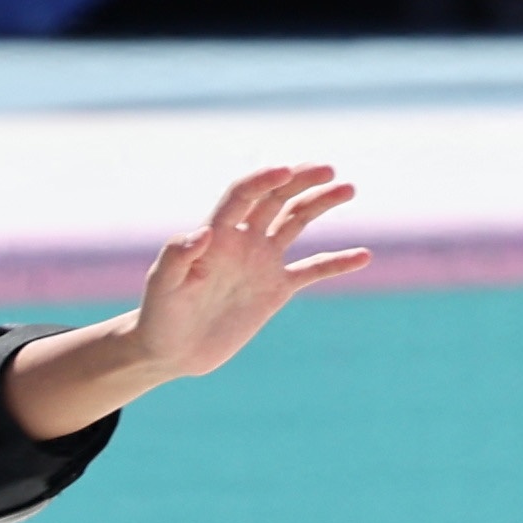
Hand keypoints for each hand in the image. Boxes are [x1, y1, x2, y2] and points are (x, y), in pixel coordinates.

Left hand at [128, 166, 368, 384]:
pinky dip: (336, 262)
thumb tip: (202, 232)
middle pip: (275, 198)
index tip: (287, 170)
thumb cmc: (159, 315)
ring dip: (320, 204)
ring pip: (295, 222)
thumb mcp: (162, 287)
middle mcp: (241, 241)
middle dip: (301, 181)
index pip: (242, 195)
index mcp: (215, 234)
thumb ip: (177, 257)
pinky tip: (363, 255)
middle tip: (329, 170)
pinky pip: (311, 270)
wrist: (171, 351)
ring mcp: (260, 263)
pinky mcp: (274, 289)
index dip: (263, 180)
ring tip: (349, 187)